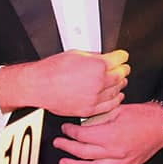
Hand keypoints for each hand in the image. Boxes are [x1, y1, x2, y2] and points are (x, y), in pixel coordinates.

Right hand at [0, 49, 129, 117]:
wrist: (38, 86)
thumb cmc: (53, 69)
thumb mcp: (77, 53)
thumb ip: (95, 56)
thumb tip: (104, 57)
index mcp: (98, 66)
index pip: (120, 59)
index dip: (122, 56)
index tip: (122, 56)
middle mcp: (99, 82)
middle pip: (121, 75)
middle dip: (123, 70)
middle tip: (123, 68)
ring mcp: (94, 98)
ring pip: (116, 91)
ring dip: (120, 85)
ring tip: (120, 81)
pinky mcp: (88, 110)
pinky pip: (108, 106)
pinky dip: (115, 100)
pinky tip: (116, 96)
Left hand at [54, 102, 162, 163]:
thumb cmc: (145, 115)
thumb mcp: (119, 109)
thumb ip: (100, 117)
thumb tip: (85, 122)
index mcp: (111, 134)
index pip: (83, 135)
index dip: (70, 132)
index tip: (65, 129)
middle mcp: (114, 151)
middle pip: (83, 152)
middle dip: (67, 147)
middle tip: (59, 143)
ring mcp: (121, 161)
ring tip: (64, 162)